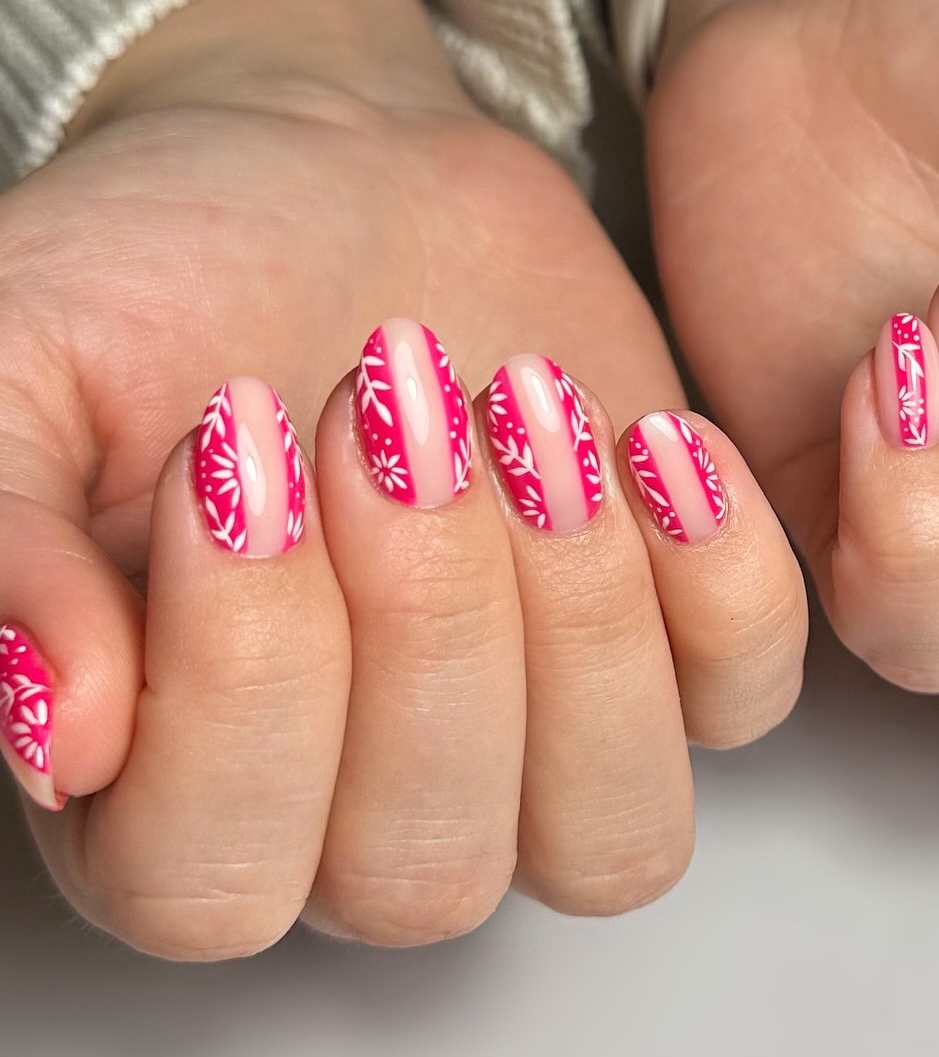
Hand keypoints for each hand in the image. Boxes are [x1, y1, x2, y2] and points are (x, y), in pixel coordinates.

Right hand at [0, 0, 804, 956]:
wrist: (318, 176)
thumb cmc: (153, 282)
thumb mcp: (15, 371)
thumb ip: (0, 548)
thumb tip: (62, 727)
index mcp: (159, 787)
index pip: (207, 880)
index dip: (243, 680)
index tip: (237, 442)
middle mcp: (355, 808)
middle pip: (421, 872)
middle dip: (425, 621)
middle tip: (386, 404)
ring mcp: (532, 742)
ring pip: (610, 837)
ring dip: (584, 622)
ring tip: (524, 411)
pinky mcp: (669, 647)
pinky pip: (746, 703)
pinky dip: (723, 583)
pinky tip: (653, 441)